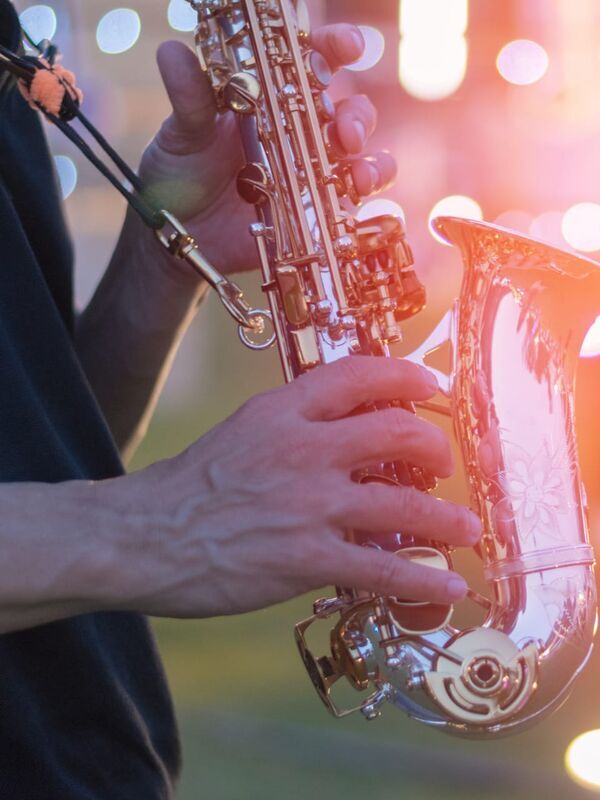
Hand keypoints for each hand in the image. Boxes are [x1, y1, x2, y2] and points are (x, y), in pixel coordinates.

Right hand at [112, 358, 479, 617]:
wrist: (143, 536)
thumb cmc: (186, 488)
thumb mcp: (239, 433)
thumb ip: (291, 428)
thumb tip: (337, 433)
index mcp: (283, 412)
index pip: (359, 375)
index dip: (405, 375)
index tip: (428, 384)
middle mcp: (304, 449)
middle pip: (397, 431)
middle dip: (434, 446)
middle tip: (443, 462)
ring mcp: (310, 504)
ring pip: (404, 502)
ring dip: (446, 517)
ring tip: (466, 526)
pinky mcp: (307, 557)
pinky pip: (384, 568)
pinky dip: (424, 579)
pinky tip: (449, 587)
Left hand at [138, 24, 395, 277]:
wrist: (179, 232)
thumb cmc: (179, 174)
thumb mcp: (181, 135)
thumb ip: (188, 98)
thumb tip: (171, 51)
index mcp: (270, 100)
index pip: (311, 63)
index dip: (335, 48)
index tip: (349, 48)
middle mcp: (297, 132)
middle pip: (347, 111)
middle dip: (358, 117)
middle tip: (347, 134)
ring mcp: (308, 173)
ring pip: (359, 157)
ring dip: (371, 162)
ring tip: (359, 174)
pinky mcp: (311, 210)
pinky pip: (350, 201)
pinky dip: (365, 198)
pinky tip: (357, 199)